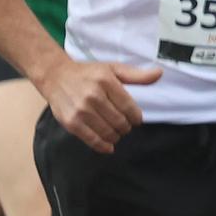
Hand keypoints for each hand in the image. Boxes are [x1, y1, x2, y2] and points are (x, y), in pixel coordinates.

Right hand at [39, 58, 160, 153]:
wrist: (56, 77)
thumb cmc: (88, 73)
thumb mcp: (113, 69)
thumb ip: (136, 74)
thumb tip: (159, 74)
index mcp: (106, 81)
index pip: (128, 106)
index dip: (136, 117)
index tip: (137, 119)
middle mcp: (93, 96)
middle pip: (119, 121)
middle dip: (126, 127)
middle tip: (126, 126)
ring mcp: (80, 111)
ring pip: (107, 132)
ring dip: (116, 136)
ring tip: (117, 133)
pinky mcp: (71, 123)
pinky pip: (91, 139)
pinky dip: (103, 146)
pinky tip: (109, 146)